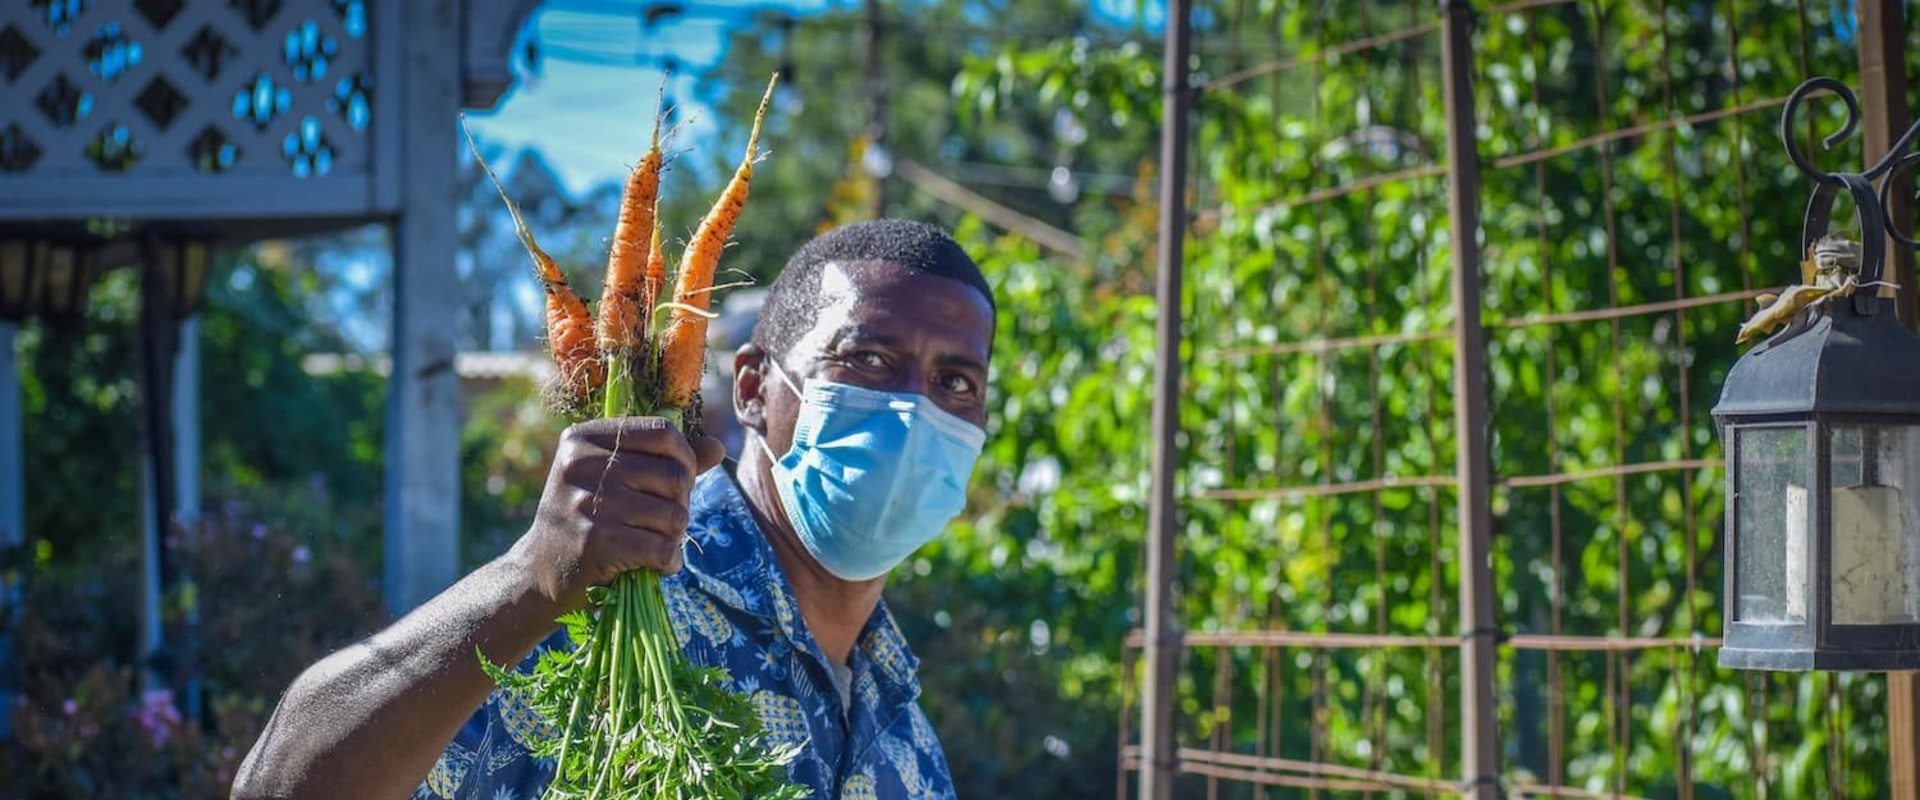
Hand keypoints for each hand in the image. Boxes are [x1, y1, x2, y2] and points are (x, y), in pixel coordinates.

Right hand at [518, 417, 726, 609]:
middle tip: (663, 521)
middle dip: (681, 502)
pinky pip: (662, 548)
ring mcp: (587, 503)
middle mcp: (582, 464)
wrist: (538, 572)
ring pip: (674, 515)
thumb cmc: (586, 518)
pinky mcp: (595, 543)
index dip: (684, 458)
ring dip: (674, 536)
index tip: (676, 481)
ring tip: (654, 542)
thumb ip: (666, 460)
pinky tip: (657, 564)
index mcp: (584, 438)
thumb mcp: (615, 477)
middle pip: (674, 476)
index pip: (663, 432)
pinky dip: (668, 561)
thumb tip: (717, 447)